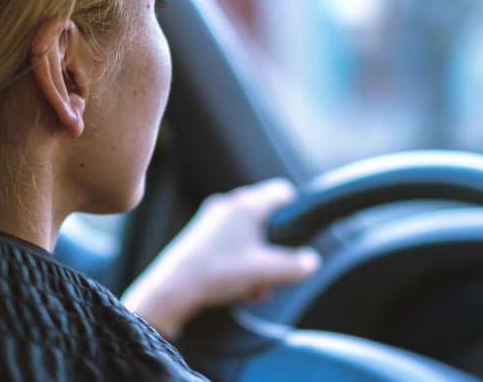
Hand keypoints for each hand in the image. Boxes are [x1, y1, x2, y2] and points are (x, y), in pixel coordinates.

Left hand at [121, 178, 321, 338]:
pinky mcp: (199, 237)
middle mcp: (228, 206)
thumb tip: (311, 261)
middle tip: (274, 276)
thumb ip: (296, 266)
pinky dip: (239, 264)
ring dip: (257, 263)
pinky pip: (230, 245)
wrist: (172, 290)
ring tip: (254, 290)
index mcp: (246, 205)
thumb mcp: (266, 272)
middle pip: (265, 220)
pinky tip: (238, 290)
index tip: (298, 234)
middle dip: (274, 250)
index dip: (295, 211)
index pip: (281, 192)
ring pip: (247, 236)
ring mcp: (211, 220)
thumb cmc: (217, 273)